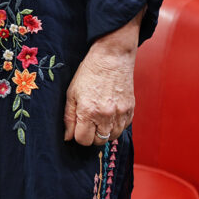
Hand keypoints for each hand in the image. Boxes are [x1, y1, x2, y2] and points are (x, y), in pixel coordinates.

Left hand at [63, 9, 142, 145]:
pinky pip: (124, 127)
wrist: (112, 57)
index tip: (79, 127)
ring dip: (105, 131)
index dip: (79, 135)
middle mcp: (105, 115)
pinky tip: (111, 113)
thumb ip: (68, 117)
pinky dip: (117, 125)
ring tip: (100, 117)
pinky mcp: (130, 109)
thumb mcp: (72, 92)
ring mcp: (120, 113)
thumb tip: (68, 137)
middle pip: (98, 142)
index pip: (83, 140)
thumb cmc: (89, 72)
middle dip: (92, 135)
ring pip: (112, 137)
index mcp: (88, 111)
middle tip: (90, 122)